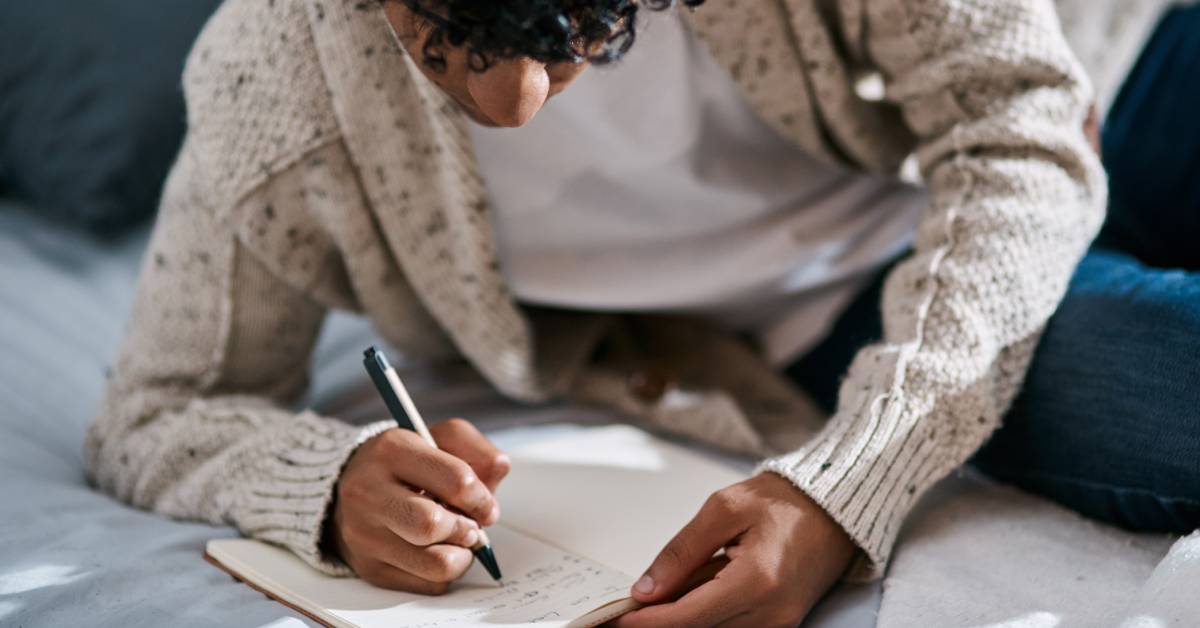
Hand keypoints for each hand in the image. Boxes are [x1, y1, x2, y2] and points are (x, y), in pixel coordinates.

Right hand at [329, 418, 510, 593]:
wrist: (352, 488)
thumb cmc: (406, 464)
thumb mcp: (439, 438)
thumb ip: (475, 448)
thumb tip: (499, 469)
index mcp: (392, 450)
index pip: (455, 480)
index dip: (482, 498)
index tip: (486, 505)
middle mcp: (369, 492)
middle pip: (433, 525)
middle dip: (467, 529)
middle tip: (471, 526)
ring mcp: (364, 534)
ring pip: (435, 564)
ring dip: (461, 555)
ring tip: (458, 540)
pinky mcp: (370, 568)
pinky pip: (428, 585)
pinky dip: (445, 573)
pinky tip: (438, 552)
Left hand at [614, 473, 856, 626]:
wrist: (833, 509)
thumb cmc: (783, 501)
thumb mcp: (724, 509)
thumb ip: (682, 551)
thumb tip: (647, 588)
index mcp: (758, 580)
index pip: (689, 616)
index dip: (649, 621)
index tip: (618, 617)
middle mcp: (772, 612)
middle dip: (661, 620)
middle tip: (631, 604)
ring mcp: (780, 622)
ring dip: (684, 615)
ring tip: (666, 588)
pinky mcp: (781, 623)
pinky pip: (732, 626)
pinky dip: (706, 612)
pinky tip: (693, 590)